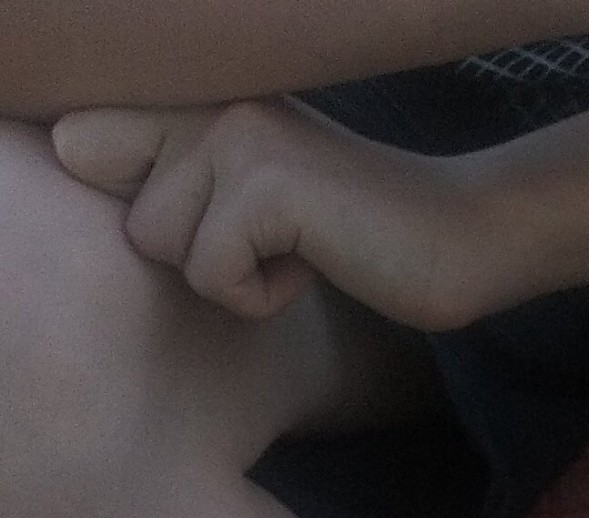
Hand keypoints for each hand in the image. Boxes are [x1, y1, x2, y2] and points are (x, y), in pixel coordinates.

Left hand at [49, 99, 490, 327]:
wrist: (457, 240)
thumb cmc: (357, 236)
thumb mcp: (254, 201)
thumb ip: (175, 178)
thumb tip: (81, 166)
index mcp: (196, 100)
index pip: (82, 142)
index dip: (132, 202)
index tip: (214, 223)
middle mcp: (206, 102)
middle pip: (134, 222)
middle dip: (195, 258)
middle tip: (269, 244)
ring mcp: (235, 136)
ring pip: (165, 246)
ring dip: (230, 277)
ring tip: (293, 251)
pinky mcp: (267, 185)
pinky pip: (213, 275)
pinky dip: (261, 297)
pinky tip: (314, 267)